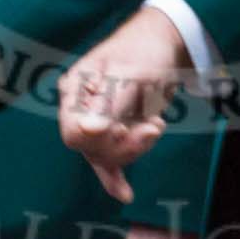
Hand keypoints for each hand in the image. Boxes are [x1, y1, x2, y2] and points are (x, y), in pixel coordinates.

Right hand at [58, 7, 190, 202]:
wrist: (166, 45)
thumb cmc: (144, 52)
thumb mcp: (130, 76)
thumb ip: (109, 105)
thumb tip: (88, 132)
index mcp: (75, 90)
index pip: (73, 133)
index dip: (98, 140)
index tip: (123, 129)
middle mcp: (81, 109)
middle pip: (92, 150)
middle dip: (125, 145)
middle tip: (153, 128)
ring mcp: (97, 122)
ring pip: (107, 157)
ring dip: (136, 148)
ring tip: (156, 126)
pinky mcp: (114, 131)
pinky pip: (110, 160)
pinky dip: (116, 177)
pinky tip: (125, 193)